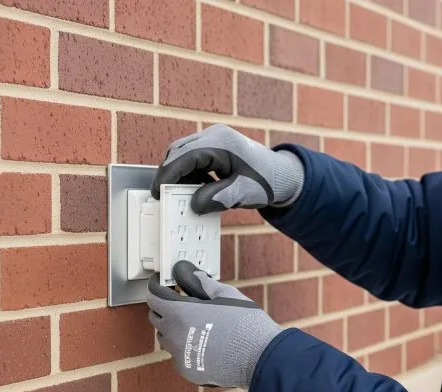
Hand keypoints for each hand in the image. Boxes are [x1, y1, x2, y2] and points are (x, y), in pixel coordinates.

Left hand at [147, 260, 282, 387]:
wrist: (259, 357)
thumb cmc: (244, 324)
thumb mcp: (227, 295)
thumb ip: (205, 284)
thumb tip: (195, 276)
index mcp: (179, 312)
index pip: (154, 296)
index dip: (157, 287)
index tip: (162, 283)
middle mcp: (173, 335)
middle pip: (156, 318)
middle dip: (164, 307)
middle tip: (180, 301)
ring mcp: (179, 355)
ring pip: (166, 338)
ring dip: (173, 329)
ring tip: (194, 324)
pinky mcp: (188, 370)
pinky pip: (179, 356)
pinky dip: (186, 348)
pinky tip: (205, 344)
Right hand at [151, 123, 304, 213]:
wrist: (283, 176)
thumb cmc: (268, 181)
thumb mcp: (244, 193)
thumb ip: (218, 198)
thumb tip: (194, 205)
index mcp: (222, 142)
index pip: (185, 155)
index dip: (168, 174)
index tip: (158, 192)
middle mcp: (215, 136)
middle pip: (179, 152)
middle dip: (168, 174)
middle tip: (162, 196)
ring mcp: (214, 140)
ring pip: (183, 154)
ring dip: (179, 175)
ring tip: (178, 196)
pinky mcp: (214, 148)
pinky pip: (193, 159)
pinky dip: (189, 174)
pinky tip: (195, 191)